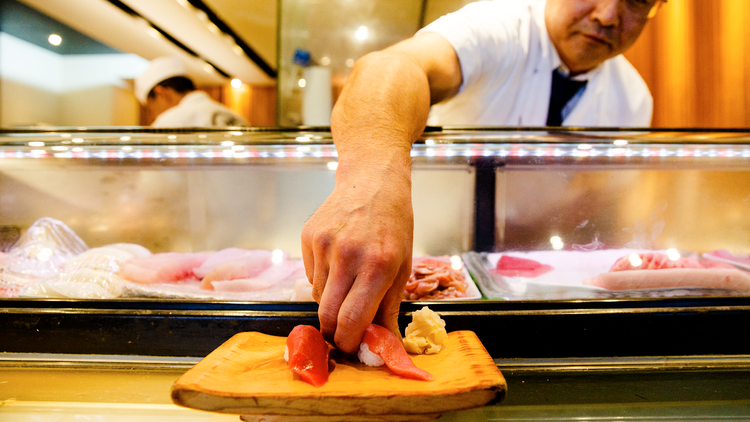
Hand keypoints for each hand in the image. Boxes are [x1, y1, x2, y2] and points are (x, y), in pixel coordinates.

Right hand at [301, 164, 412, 353]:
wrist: (372, 181)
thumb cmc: (393, 226)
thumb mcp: (402, 266)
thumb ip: (389, 308)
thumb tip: (385, 345)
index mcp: (378, 266)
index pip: (351, 320)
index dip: (348, 342)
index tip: (351, 348)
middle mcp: (348, 255)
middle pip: (327, 315)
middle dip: (333, 332)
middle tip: (342, 334)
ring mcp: (324, 245)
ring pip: (317, 296)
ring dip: (330, 302)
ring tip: (348, 283)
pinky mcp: (308, 236)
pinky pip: (310, 275)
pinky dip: (322, 280)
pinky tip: (337, 262)